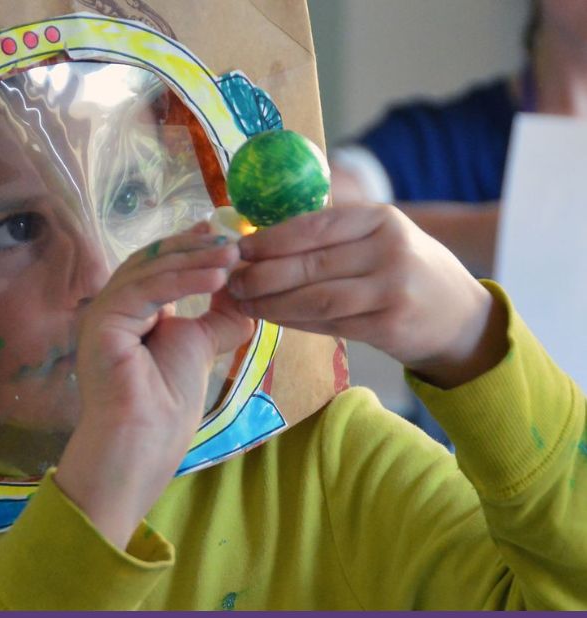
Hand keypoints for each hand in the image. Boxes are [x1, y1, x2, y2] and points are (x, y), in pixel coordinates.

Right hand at [56, 229, 252, 548]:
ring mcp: (104, 313)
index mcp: (133, 313)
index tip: (225, 237)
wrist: (144, 441)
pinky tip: (216, 279)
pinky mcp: (103, 322)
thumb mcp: (202, 347)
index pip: (159, 267)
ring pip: (149, 271)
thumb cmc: (166, 405)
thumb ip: (217, 318)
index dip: (190, 248)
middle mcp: (114, 308)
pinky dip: (182, 280)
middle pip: (152, 262)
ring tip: (233, 257)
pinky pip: (145, 290)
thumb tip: (242, 289)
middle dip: (195, 248)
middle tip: (233, 242)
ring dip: (194, 260)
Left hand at [229, 204, 507, 387]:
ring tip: (243, 302)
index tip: (238, 248)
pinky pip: (329, 324)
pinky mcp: (389, 325)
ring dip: (272, 302)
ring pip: (315, 297)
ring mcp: (391, 289)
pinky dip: (295, 321)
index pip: (314, 226)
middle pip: (310, 263)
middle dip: (262, 274)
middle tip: (231, 280)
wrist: (458, 316)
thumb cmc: (404, 272)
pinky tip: (272, 318)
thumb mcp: (379, 239)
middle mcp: (389, 249)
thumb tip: (260, 240)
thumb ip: (333, 236)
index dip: (270, 239)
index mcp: (380, 219)